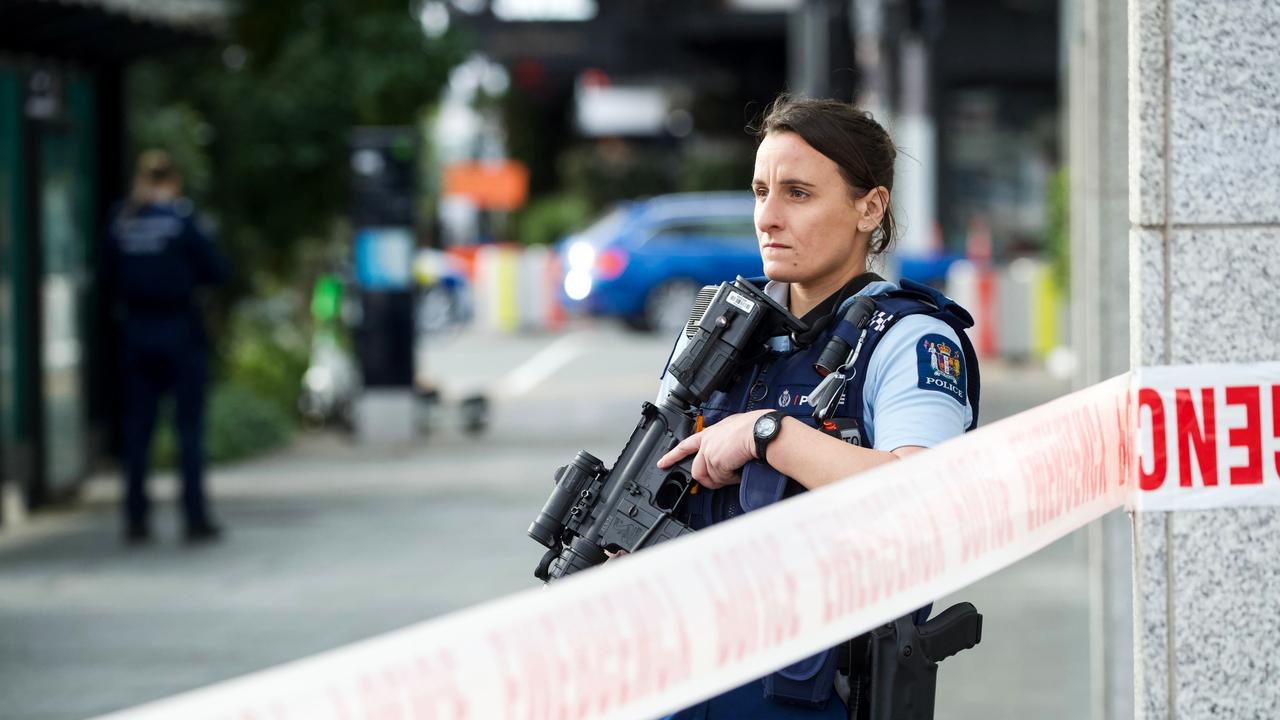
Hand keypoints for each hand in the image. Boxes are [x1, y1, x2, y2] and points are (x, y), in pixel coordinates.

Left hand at [656, 410, 770, 489]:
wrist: (759, 431)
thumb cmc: (753, 428)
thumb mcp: (732, 429)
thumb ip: (722, 440)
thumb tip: (727, 453)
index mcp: (709, 434)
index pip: (685, 446)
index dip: (672, 456)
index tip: (662, 463)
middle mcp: (706, 443)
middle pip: (697, 470)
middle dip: (709, 479)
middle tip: (723, 479)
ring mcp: (709, 453)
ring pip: (710, 477)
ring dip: (724, 479)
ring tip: (736, 470)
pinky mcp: (716, 463)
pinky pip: (721, 480)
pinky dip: (731, 479)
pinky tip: (739, 470)